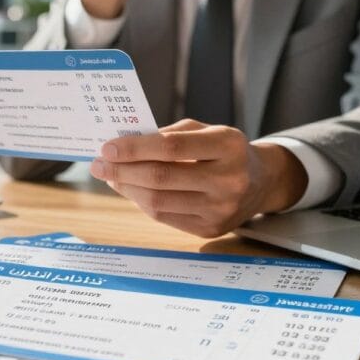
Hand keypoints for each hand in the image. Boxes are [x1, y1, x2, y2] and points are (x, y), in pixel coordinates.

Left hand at [89, 120, 308, 237]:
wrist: (261, 182)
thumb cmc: (225, 150)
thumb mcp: (206, 130)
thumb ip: (168, 135)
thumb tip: (123, 146)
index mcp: (228, 145)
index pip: (171, 147)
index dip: (135, 148)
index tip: (108, 147)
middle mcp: (228, 179)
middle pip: (161, 177)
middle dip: (122, 171)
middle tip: (98, 164)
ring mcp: (221, 209)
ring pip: (159, 202)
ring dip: (127, 189)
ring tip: (111, 177)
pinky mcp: (211, 229)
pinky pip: (165, 217)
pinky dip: (141, 202)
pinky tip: (131, 190)